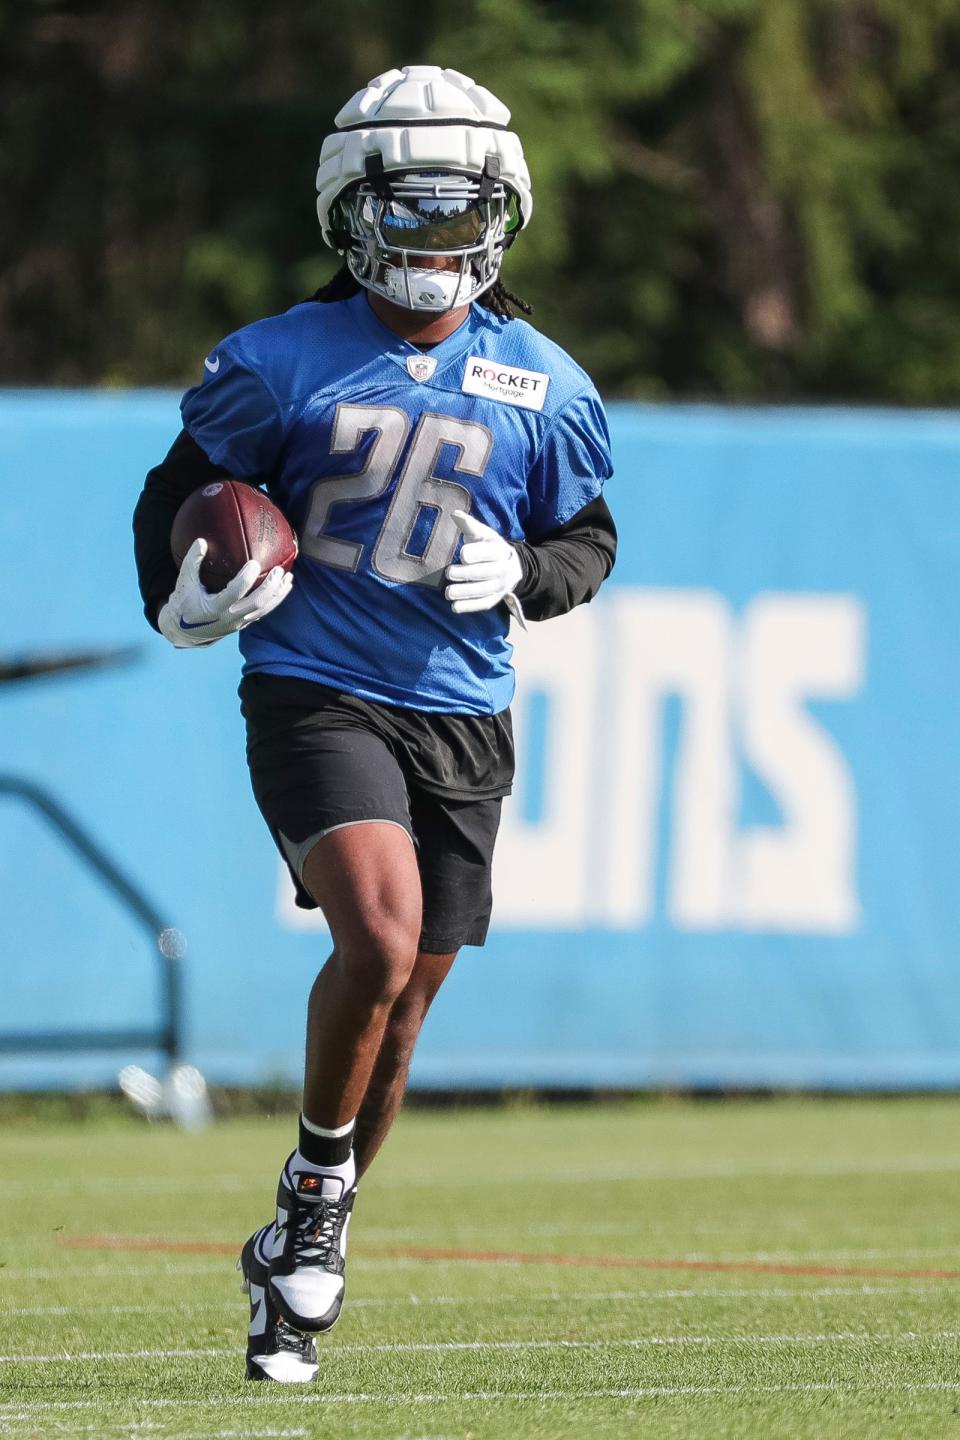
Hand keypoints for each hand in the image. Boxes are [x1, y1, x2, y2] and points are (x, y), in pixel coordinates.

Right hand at [158, 538, 292, 647]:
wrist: (184, 631)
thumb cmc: (184, 602)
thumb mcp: (184, 582)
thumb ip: (191, 562)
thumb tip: (201, 541)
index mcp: (214, 608)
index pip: (235, 592)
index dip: (246, 578)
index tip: (254, 562)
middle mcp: (229, 617)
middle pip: (256, 603)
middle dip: (270, 587)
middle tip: (279, 569)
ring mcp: (238, 623)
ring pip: (264, 609)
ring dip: (278, 594)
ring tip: (288, 578)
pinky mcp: (243, 624)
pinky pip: (263, 612)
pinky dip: (275, 601)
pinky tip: (284, 588)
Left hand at [445, 511, 524, 620]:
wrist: (512, 566)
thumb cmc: (490, 547)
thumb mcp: (483, 534)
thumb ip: (470, 525)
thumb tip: (455, 513)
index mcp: (500, 550)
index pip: (489, 553)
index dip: (476, 554)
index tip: (462, 554)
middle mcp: (503, 569)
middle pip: (485, 573)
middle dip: (466, 574)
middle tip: (449, 573)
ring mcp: (500, 586)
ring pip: (483, 590)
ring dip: (465, 592)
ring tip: (448, 592)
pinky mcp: (495, 598)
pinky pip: (483, 604)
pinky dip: (469, 606)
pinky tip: (455, 607)